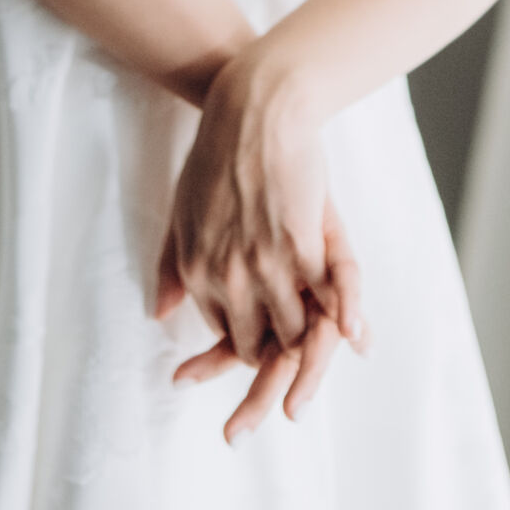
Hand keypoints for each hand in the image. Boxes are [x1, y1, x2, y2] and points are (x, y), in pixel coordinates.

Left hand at [154, 44, 368, 438]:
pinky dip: (339, 320)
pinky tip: (350, 336)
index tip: (255, 360)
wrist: (252, 108)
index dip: (239, 354)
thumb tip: (159, 316)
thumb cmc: (214, 156)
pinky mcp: (302, 244)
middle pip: (254, 347)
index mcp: (197, 271)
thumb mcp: (180, 213)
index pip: (224, 335)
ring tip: (311, 381)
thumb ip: (168, 267)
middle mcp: (228, 276)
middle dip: (268, 375)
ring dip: (305, 356)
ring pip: (291, 331)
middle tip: (281, 401)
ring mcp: (267, 263)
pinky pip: (323, 297)